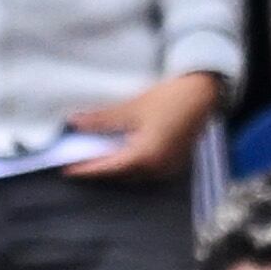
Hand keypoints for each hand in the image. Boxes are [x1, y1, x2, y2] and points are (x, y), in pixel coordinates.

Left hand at [64, 69, 222, 182]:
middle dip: (99, 171)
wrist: (204, 93)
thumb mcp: (133, 107)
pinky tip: (121, 157)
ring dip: (115, 170)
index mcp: (145, 156)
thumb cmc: (169, 98)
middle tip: (79, 165)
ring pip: (133, 175)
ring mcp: (167, 169)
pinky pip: (146, 171)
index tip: (66, 170)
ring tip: (97, 161)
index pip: (108, 168)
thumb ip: (102, 119)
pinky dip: (131, 166)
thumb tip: (74, 123)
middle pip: (120, 175)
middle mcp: (157, 168)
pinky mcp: (173, 164)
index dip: (86, 170)